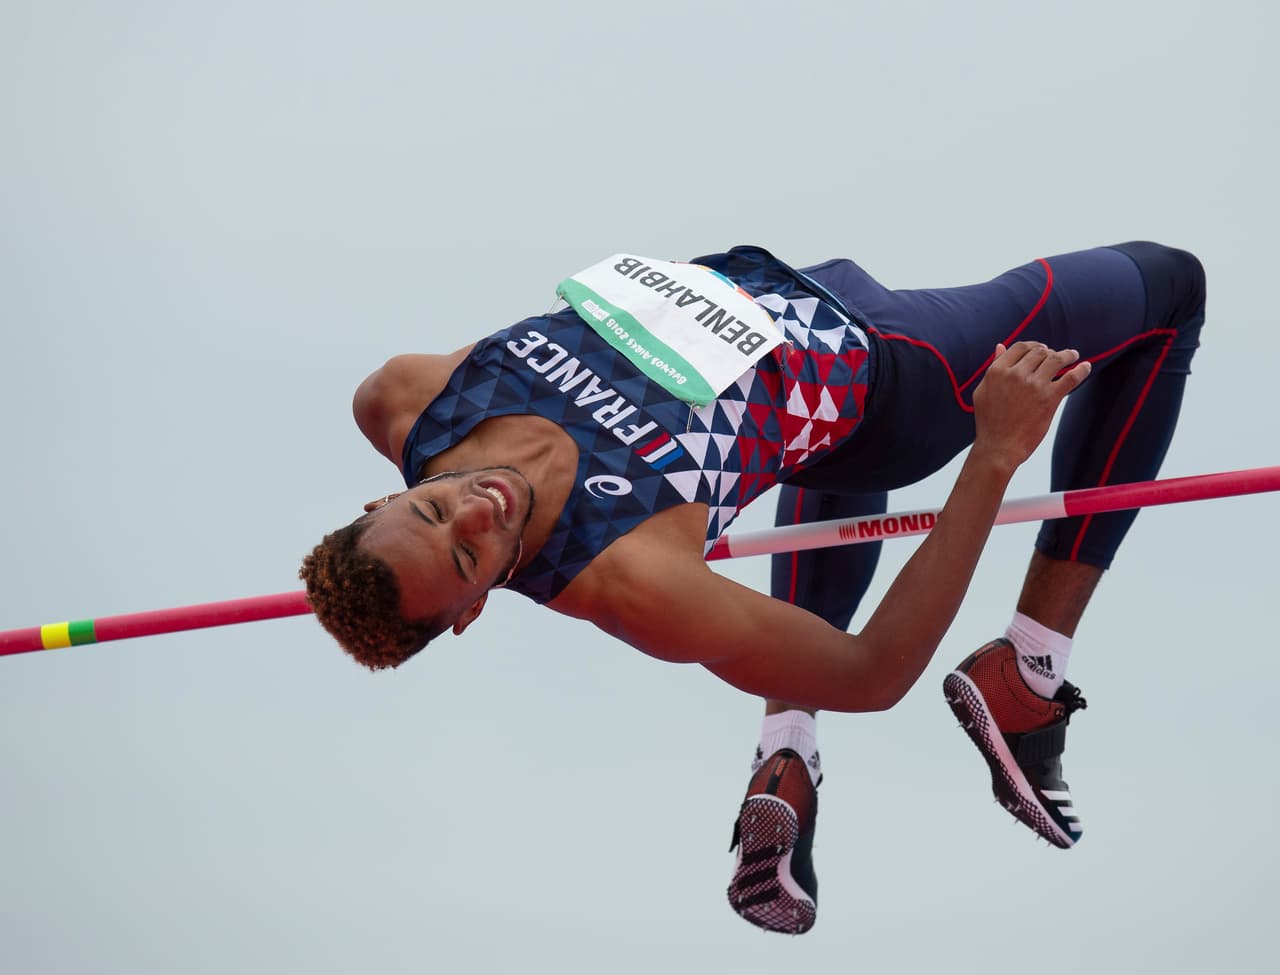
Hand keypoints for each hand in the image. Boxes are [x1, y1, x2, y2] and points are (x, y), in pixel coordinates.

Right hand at [971, 341, 1090, 471]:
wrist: (999, 447)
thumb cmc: (989, 422)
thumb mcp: (983, 391)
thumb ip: (993, 367)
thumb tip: (1000, 346)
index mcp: (997, 371)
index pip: (1020, 348)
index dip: (1032, 346)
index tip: (1040, 350)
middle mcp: (1016, 374)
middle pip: (1039, 352)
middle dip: (1049, 351)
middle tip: (1056, 356)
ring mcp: (1034, 386)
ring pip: (1056, 359)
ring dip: (1067, 355)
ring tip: (1073, 356)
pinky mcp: (1049, 398)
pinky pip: (1071, 378)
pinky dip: (1081, 370)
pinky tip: (1086, 367)